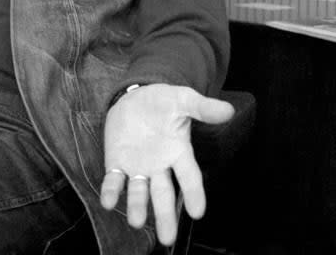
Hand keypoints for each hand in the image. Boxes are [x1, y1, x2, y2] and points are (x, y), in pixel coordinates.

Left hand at [99, 84, 234, 244]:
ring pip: (139, 191)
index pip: (189, 177)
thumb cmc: (163, 102)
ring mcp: (138, 166)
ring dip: (137, 206)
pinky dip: (111, 191)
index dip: (194, 194)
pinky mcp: (117, 162)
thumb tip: (227, 110)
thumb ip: (202, 107)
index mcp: (179, 152)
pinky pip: (114, 180)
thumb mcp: (183, 99)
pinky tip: (107, 202)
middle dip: (165, 215)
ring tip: (136, 222)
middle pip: (164, 193)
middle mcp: (160, 166)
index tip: (198, 212)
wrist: (134, 96)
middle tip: (167, 239)